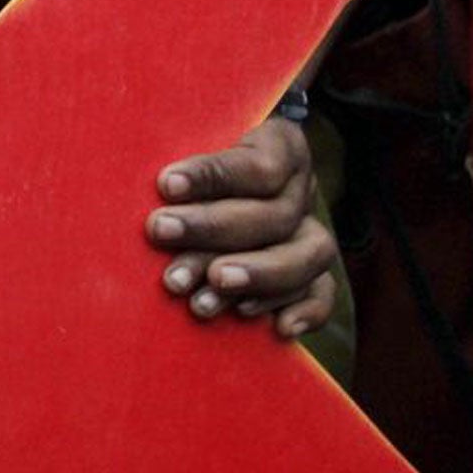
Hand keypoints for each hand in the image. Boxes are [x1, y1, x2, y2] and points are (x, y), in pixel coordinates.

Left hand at [147, 117, 336, 338]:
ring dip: (256, 277)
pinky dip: (305, 311)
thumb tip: (150, 185)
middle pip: (275, 214)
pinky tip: (277, 328)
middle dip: (213, 228)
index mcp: (279, 146)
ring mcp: (307, 233)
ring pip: (305, 256)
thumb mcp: (179, 144)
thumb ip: (176, 167)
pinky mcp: (311, 273)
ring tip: (202, 297)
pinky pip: (322, 294)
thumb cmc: (182, 167)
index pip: (258, 161)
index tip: (165, 184)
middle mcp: (298, 191)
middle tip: (161, 232)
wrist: (205, 190)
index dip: (213, 174)